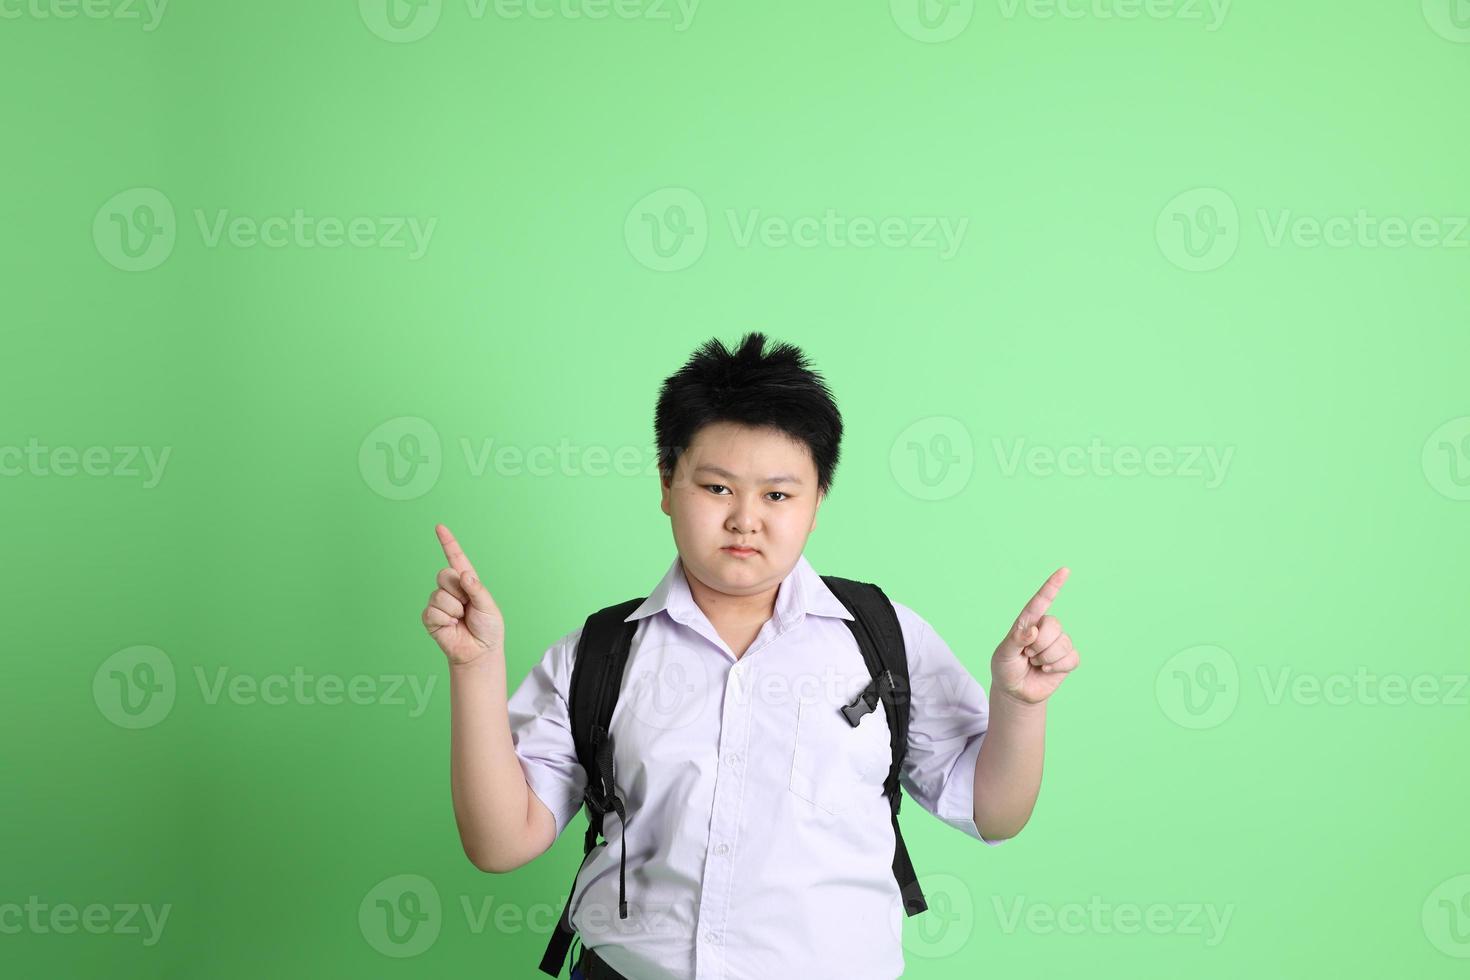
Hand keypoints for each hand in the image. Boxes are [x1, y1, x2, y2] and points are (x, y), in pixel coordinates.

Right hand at [422, 524, 505, 666]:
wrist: (479, 652)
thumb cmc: (487, 628)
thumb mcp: (489, 606)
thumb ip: (477, 589)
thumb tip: (463, 575)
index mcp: (467, 582)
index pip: (456, 558)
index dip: (447, 542)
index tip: (439, 527)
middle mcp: (451, 589)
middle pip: (444, 574)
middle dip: (458, 591)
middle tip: (467, 606)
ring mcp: (439, 602)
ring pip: (439, 595)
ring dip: (454, 609)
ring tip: (461, 619)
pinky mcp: (430, 617)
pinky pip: (433, 611)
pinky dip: (445, 619)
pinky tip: (452, 626)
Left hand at [991, 567, 1078, 704]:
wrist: (1015, 691)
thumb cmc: (1006, 669)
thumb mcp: (1003, 655)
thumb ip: (1015, 641)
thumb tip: (1032, 630)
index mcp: (1027, 622)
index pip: (1040, 601)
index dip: (1052, 585)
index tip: (1064, 570)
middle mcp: (1045, 628)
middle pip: (1054, 625)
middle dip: (1039, 645)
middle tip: (1027, 655)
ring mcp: (1057, 643)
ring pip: (1063, 644)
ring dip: (1046, 658)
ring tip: (1035, 663)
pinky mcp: (1067, 659)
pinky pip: (1071, 658)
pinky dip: (1057, 667)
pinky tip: (1046, 670)